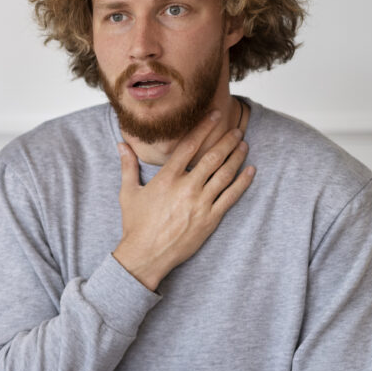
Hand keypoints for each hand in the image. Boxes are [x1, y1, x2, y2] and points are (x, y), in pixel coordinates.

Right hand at [113, 110, 254, 289]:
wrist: (146, 255)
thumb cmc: (136, 225)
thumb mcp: (128, 193)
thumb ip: (128, 167)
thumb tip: (121, 145)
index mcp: (167, 178)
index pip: (189, 145)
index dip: (204, 128)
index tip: (215, 116)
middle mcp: (186, 187)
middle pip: (212, 157)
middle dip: (227, 141)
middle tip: (236, 130)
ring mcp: (200, 203)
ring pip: (224, 174)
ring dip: (236, 157)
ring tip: (244, 145)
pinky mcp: (210, 219)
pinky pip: (230, 197)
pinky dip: (242, 182)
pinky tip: (250, 171)